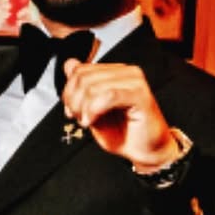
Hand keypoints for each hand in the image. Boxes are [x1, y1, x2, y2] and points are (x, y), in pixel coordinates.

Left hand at [61, 59, 182, 170]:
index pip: (80, 70)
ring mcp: (135, 81)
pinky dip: (94, 109)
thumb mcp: (92, 110)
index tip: (71, 111)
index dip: (68, 91)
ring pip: (93, 86)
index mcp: (115, 72)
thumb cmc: (123, 133)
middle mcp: (126, 72)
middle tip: (79, 118)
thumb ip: (81, 88)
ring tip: (87, 121)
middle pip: (84, 77)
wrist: (145, 151)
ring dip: (83, 108)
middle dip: (74, 101)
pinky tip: (92, 121)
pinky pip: (109, 95)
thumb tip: (70, 64)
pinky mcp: (140, 95)